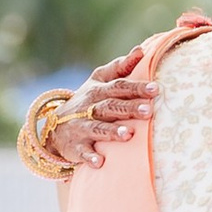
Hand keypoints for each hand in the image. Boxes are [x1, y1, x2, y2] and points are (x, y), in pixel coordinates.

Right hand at [43, 45, 163, 172]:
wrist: (56, 126)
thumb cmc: (89, 100)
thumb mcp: (100, 81)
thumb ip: (121, 67)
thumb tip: (141, 50)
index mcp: (98, 90)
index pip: (119, 87)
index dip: (136, 87)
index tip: (156, 89)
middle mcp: (89, 107)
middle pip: (110, 106)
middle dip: (129, 108)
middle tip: (148, 111)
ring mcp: (80, 126)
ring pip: (96, 128)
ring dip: (111, 132)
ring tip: (128, 135)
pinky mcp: (75, 146)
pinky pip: (81, 152)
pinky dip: (89, 157)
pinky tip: (100, 162)